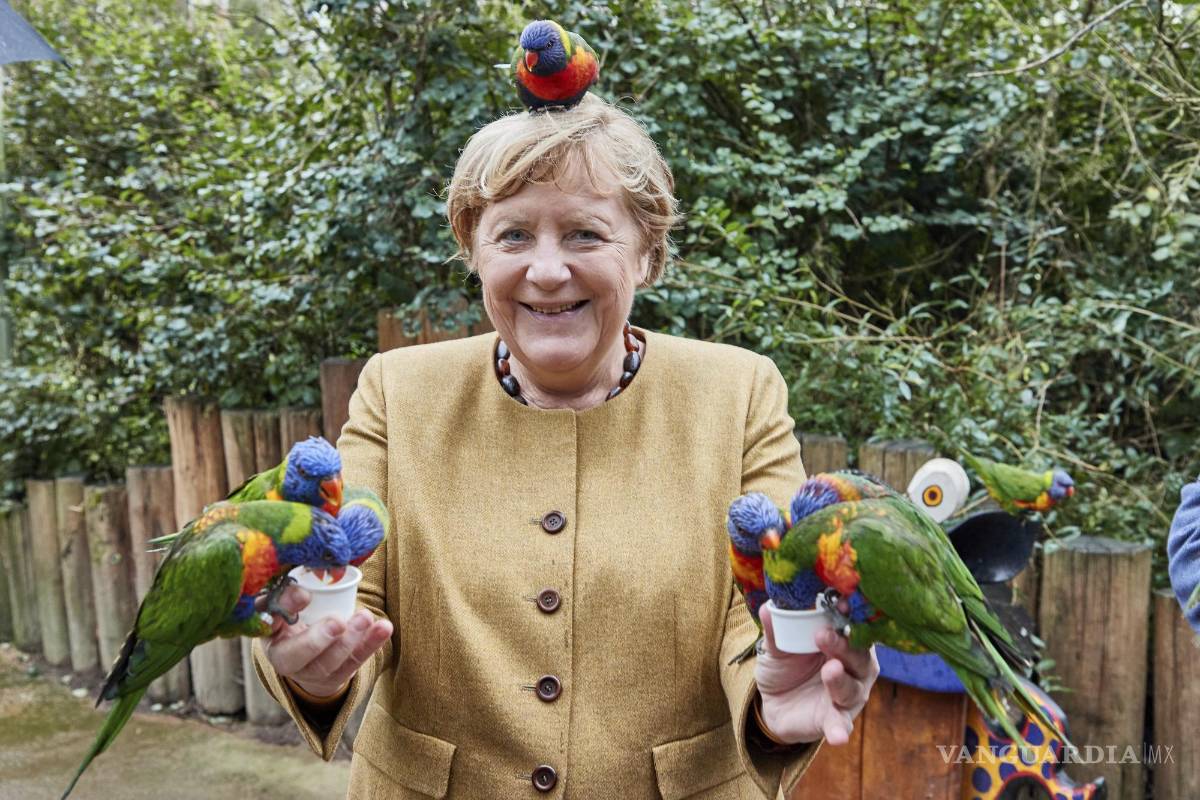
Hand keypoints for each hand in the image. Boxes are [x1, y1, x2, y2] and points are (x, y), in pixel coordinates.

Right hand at [259, 584, 392, 697]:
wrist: (309, 653)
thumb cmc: (297, 618)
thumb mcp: (288, 603)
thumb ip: (290, 592)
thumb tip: (301, 585)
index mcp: (269, 635)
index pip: (270, 623)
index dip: (286, 609)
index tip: (304, 594)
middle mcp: (286, 659)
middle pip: (296, 656)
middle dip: (317, 639)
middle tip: (337, 622)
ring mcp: (312, 672)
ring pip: (329, 663)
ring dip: (350, 640)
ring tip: (365, 618)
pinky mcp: (337, 675)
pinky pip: (355, 662)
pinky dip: (371, 644)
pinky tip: (384, 628)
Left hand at [755, 602, 878, 745]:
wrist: (775, 703)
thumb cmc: (786, 664)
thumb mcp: (777, 648)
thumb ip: (776, 630)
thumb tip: (768, 607)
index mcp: (844, 641)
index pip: (853, 626)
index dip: (849, 614)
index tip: (840, 602)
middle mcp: (855, 667)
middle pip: (858, 655)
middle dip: (843, 645)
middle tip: (824, 635)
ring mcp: (849, 694)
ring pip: (853, 688)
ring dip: (841, 680)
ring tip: (830, 670)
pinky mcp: (837, 719)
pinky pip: (842, 725)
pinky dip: (840, 729)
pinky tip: (838, 736)